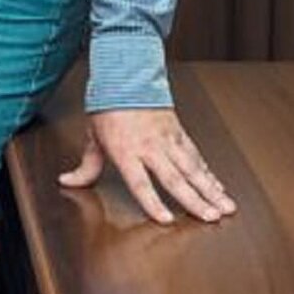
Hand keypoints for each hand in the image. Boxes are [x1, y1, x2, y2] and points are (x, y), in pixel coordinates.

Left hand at [57, 108, 236, 224]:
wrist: (125, 74)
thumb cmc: (108, 106)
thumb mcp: (92, 136)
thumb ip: (86, 165)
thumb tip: (67, 181)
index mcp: (126, 151)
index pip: (140, 182)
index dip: (152, 202)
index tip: (166, 219)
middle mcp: (150, 147)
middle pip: (174, 178)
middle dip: (194, 200)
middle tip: (211, 217)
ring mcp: (167, 139)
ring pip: (192, 167)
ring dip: (210, 188)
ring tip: (225, 207)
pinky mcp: (178, 132)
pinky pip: (196, 155)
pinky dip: (209, 172)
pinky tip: (219, 187)